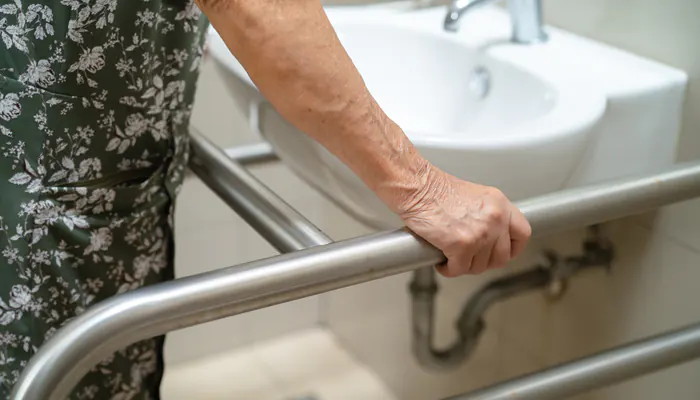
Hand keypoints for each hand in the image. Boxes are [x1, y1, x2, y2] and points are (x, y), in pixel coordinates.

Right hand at [398, 165, 530, 276]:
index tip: (503, 253)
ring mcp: (480, 233)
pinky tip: (442, 261)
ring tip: (452, 257)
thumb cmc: (435, 190)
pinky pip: (459, 269)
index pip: (522, 234)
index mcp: (499, 204)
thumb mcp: (474, 197)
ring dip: (464, 265)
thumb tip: (488, 238)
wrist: (417, 187)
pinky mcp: (462, 245)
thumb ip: (487, 216)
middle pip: (501, 256)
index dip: (513, 249)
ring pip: (479, 266)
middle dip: (483, 262)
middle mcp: (495, 218)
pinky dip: (448, 269)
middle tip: (469, 258)